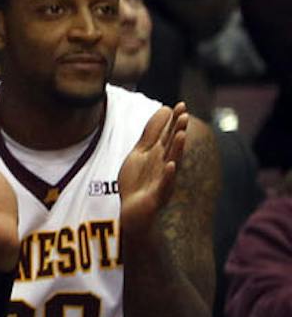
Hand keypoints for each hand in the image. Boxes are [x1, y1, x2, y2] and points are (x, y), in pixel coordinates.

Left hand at [118, 103, 188, 233]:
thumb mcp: (140, 153)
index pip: (169, 135)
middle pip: (172, 146)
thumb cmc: (138, 181)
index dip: (174, 121)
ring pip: (172, 162)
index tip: (179, 104)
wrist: (133, 212)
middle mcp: (165, 166)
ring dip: (177, 149)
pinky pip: (164, 185)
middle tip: (184, 115)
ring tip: (181, 135)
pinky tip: (171, 165)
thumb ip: (151, 133)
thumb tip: (163, 110)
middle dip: (178, 131)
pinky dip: (168, 175)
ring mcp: (162, 180)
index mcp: (160, 155)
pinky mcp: (156, 196)